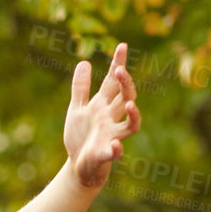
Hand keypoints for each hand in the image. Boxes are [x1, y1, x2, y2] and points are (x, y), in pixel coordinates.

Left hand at [63, 42, 140, 189]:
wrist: (77, 166)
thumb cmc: (80, 137)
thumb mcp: (76, 109)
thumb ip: (80, 88)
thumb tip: (84, 62)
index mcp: (103, 105)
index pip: (113, 82)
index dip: (118, 64)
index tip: (122, 46)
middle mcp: (111, 118)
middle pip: (125, 97)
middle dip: (125, 84)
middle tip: (120, 71)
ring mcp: (111, 136)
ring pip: (131, 124)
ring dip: (134, 114)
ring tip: (130, 104)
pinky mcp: (105, 154)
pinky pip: (115, 152)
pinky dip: (116, 149)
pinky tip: (114, 144)